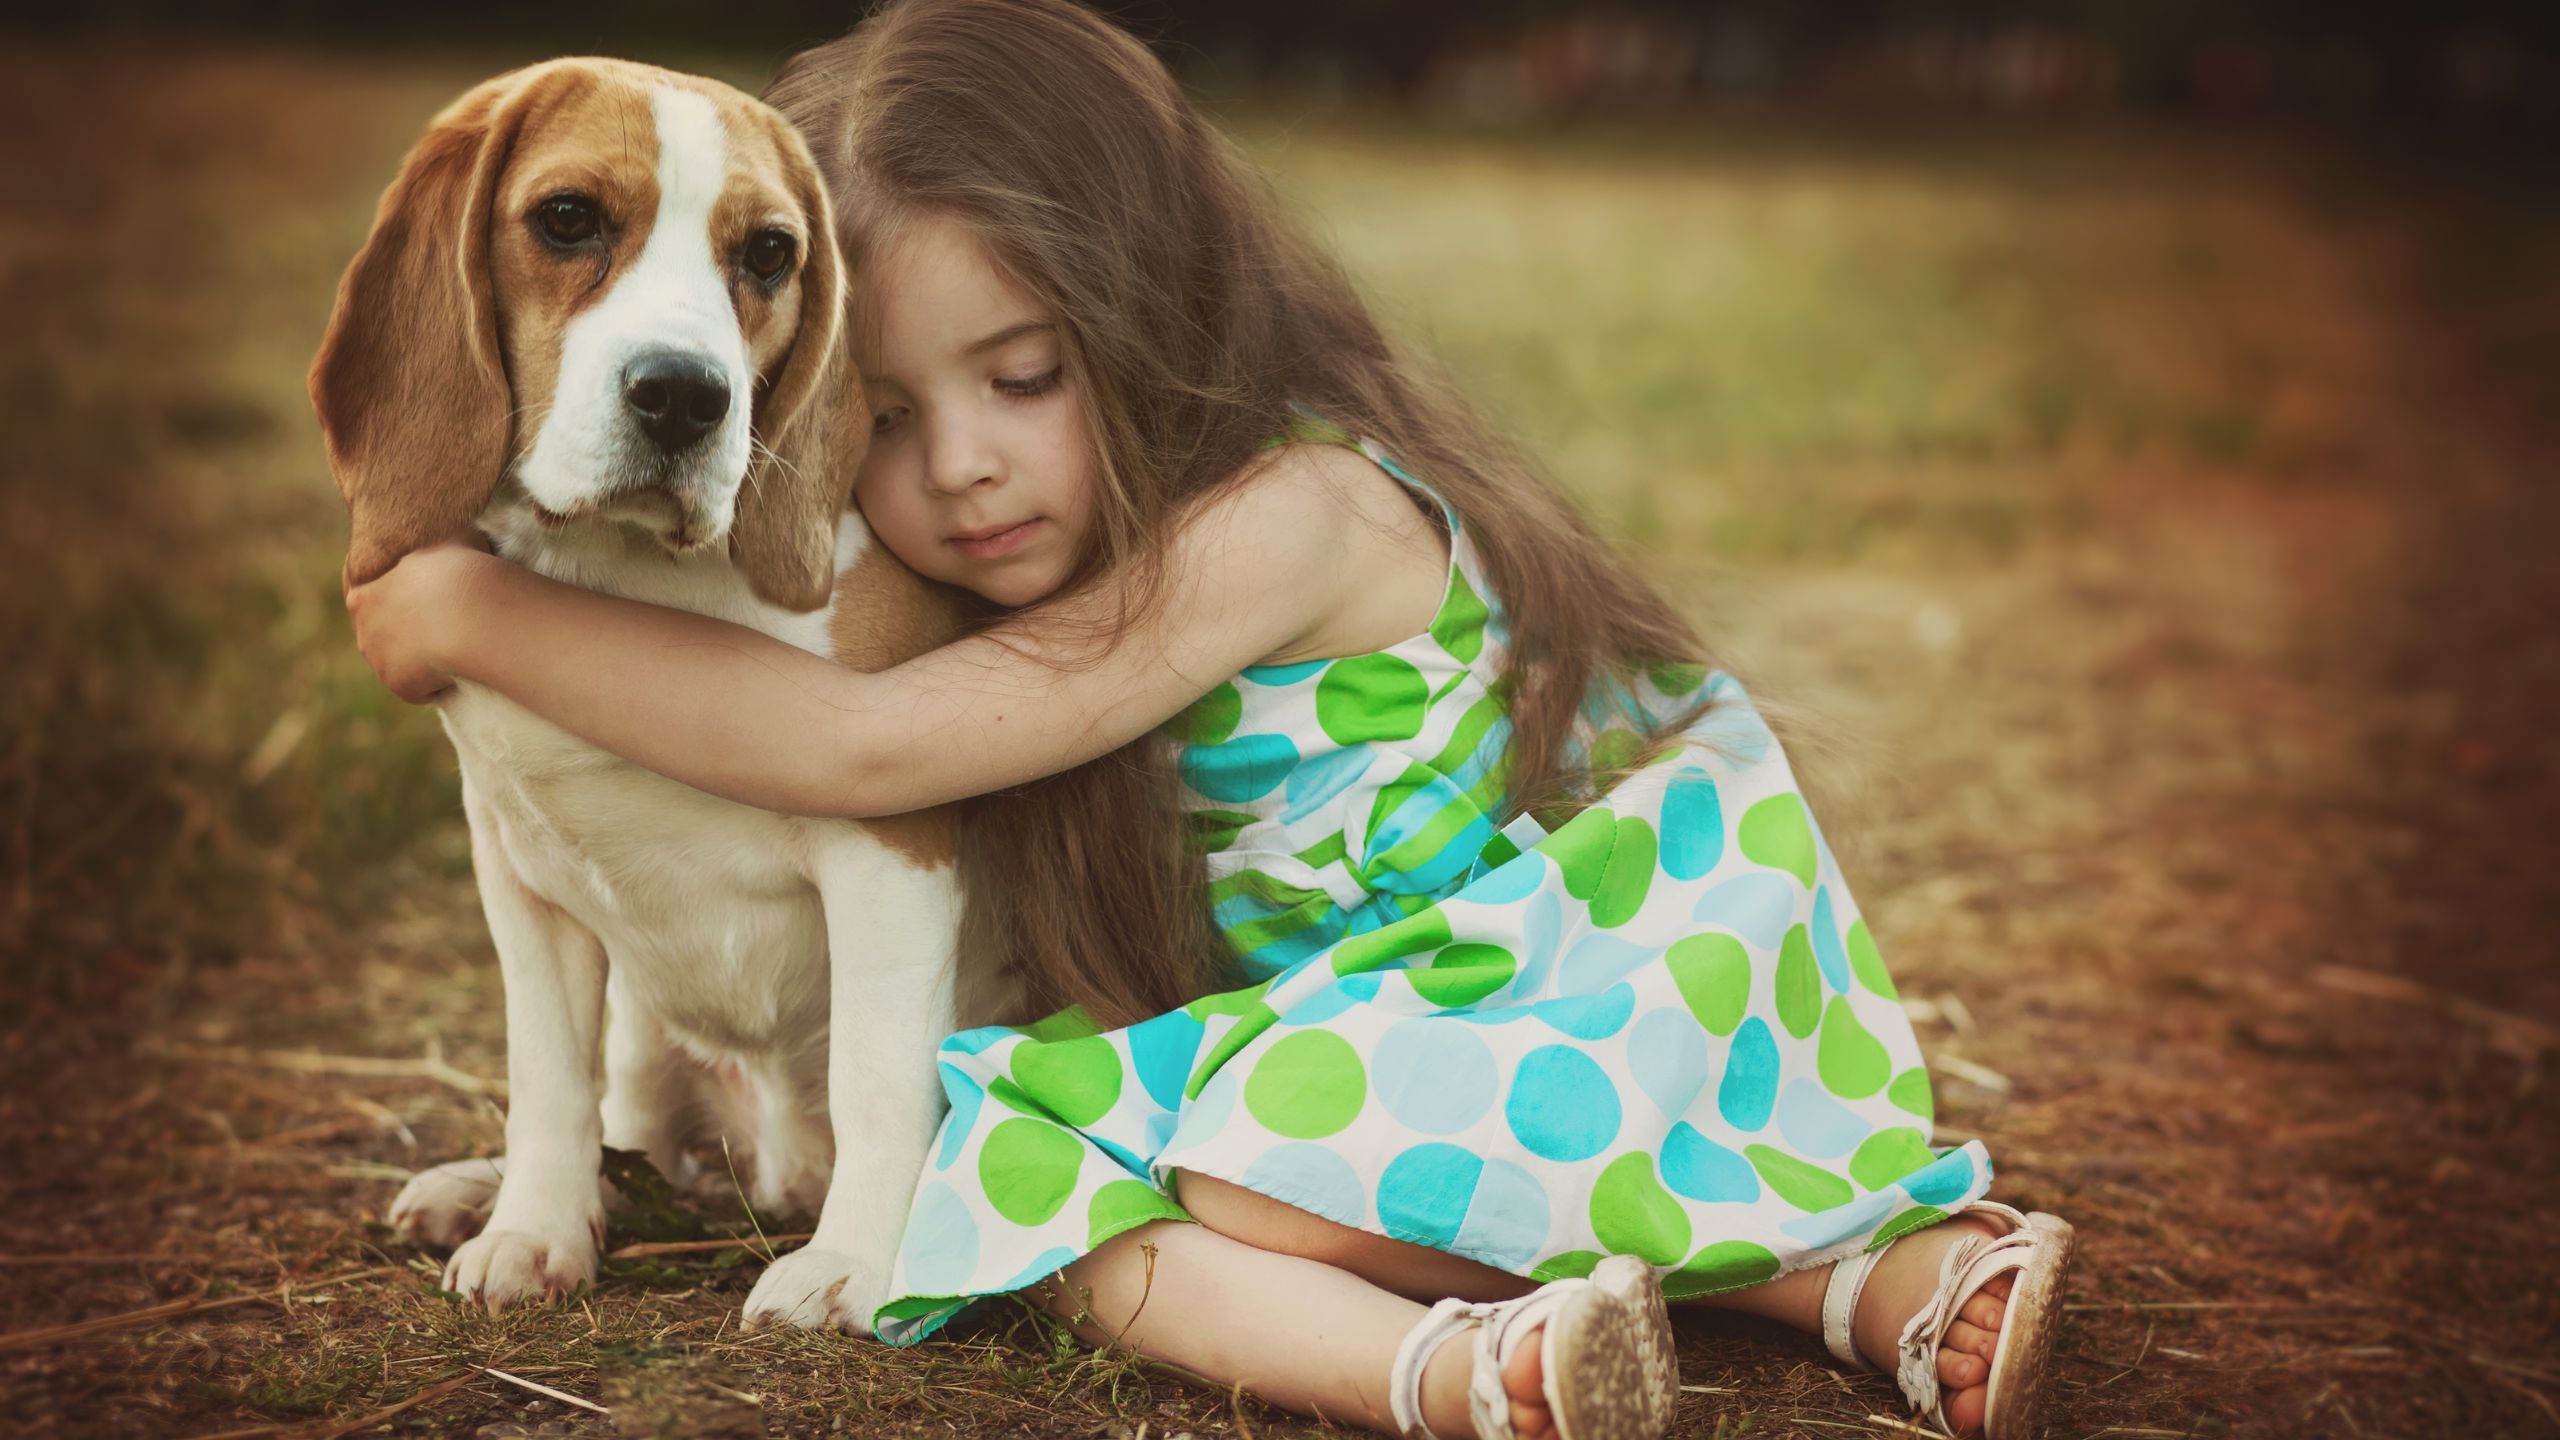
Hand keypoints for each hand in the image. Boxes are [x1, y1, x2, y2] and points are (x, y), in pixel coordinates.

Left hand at [345, 536, 494, 703]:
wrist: (468, 614)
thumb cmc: (458, 568)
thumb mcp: (445, 534)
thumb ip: (434, 534)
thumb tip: (444, 524)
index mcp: (363, 591)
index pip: (361, 590)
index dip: (386, 588)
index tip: (410, 589)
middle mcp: (363, 627)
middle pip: (378, 629)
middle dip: (401, 627)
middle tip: (435, 622)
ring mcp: (378, 660)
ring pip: (398, 660)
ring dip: (420, 657)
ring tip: (453, 648)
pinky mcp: (398, 685)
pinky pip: (418, 687)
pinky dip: (436, 682)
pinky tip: (458, 670)